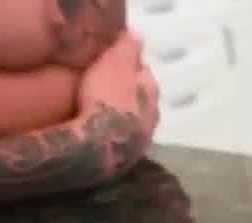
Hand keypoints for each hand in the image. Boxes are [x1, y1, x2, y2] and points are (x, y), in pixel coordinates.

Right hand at [75, 30, 160, 173]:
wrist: (97, 145)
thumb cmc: (105, 98)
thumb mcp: (114, 63)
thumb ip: (127, 48)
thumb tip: (137, 35)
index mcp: (152, 89)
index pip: (143, 70)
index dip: (127, 63)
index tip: (111, 60)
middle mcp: (155, 114)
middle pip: (140, 96)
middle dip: (126, 90)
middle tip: (105, 84)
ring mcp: (144, 138)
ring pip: (135, 119)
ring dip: (123, 113)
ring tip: (103, 108)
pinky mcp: (131, 157)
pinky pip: (125, 138)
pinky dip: (117, 132)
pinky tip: (103, 131)